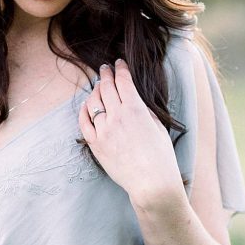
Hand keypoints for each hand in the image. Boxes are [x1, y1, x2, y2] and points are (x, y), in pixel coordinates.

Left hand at [79, 59, 181, 205]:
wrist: (150, 182)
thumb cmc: (160, 156)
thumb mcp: (158, 126)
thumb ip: (144, 110)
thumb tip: (134, 100)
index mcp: (135, 109)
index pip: (123, 81)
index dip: (120, 69)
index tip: (118, 63)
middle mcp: (116, 117)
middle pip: (106, 88)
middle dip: (106, 75)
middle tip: (105, 68)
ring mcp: (103, 130)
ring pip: (94, 102)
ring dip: (95, 91)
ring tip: (98, 86)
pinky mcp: (95, 144)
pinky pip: (84, 122)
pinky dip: (84, 110)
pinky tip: (86, 104)